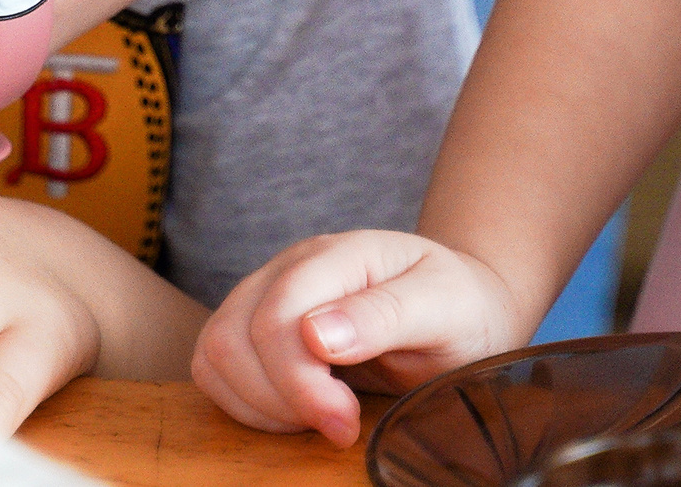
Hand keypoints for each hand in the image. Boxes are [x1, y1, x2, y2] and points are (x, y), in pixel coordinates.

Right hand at [194, 230, 522, 445]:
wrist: (466, 305)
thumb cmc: (459, 306)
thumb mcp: (445, 306)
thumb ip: (386, 314)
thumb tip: (316, 336)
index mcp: (337, 255)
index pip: (278, 315)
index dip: (299, 382)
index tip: (345, 423)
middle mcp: (289, 268)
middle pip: (233, 337)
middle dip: (280, 398)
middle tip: (340, 426)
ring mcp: (267, 293)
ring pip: (215, 351)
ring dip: (258, 402)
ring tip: (318, 416)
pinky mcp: (256, 326)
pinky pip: (215, 367)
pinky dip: (244, 401)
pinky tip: (295, 411)